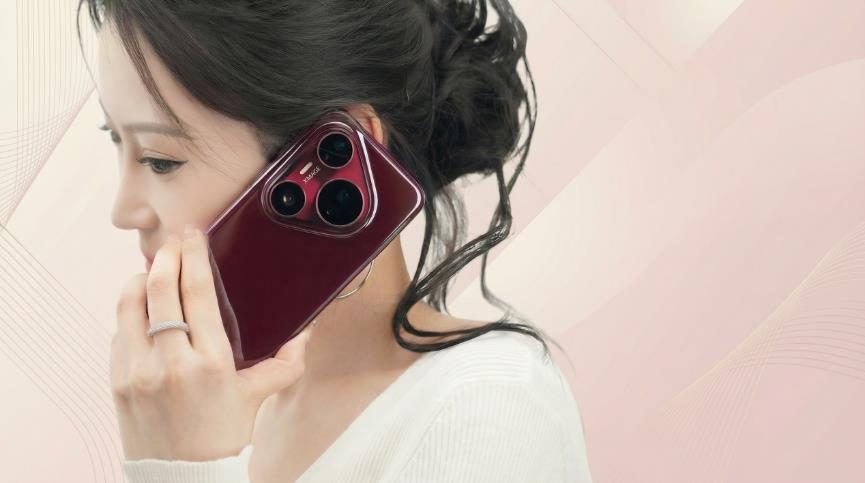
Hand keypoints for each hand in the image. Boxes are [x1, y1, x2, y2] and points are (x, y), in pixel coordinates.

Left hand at [111, 224, 313, 460]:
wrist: (182, 478)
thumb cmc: (222, 437)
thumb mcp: (258, 397)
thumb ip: (285, 362)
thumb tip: (305, 331)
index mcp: (211, 362)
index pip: (197, 293)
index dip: (193, 257)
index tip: (192, 236)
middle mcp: (172, 363)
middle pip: (158, 289)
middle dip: (165, 257)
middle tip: (173, 243)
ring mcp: (138, 372)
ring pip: (129, 305)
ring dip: (139, 281)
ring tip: (153, 273)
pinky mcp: (117, 382)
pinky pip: (119, 334)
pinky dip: (130, 315)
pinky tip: (144, 313)